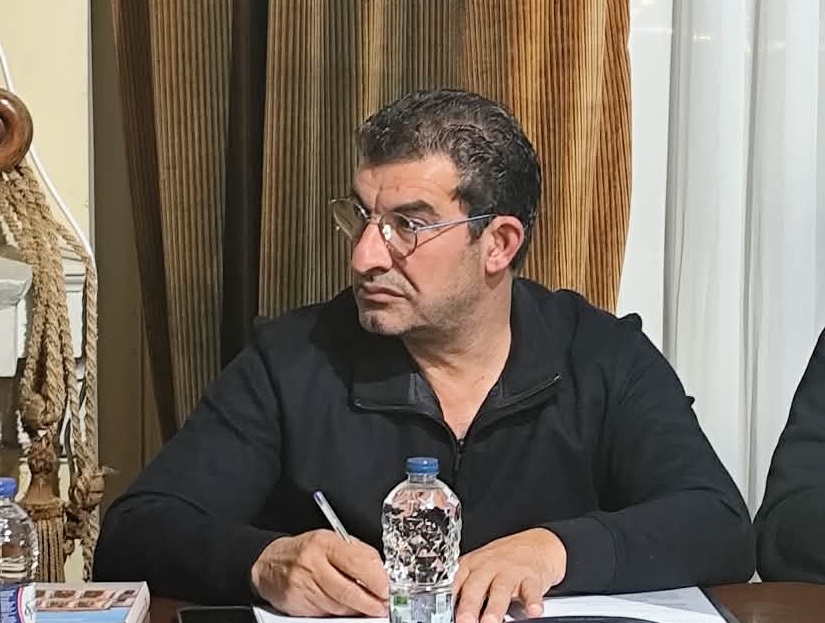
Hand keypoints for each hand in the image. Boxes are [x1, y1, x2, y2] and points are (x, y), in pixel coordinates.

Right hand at [251, 530, 388, 616]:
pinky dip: (341, 613)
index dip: (376, 579)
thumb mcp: (331, 540)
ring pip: (338, 605)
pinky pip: (326, 613)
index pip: (356, 562)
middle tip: (383, 606)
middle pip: (348, 590)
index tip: (387, 588)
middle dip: (370, 602)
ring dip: (358, 609)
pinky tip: (348, 608)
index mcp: (325, 542)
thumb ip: (357, 552)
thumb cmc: (306, 550)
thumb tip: (380, 570)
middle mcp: (313, 564)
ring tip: (369, 608)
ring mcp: (303, 585)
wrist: (269, 563)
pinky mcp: (297, 604)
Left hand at [454, 528, 565, 622]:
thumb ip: (465, 585)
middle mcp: (489, 567)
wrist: (537, 544)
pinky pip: (531, 590)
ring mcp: (510, 572)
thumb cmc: (503, 559)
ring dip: (495, 607)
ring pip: (501, 589)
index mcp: (472, 564)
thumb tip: (451, 610)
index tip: (447, 613)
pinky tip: (533, 611)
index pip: (457, 581)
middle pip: (476, 585)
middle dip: (469, 605)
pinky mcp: (531, 578)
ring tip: (490, 622)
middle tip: (465, 621)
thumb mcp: (480, 566)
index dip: (451, 597)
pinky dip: (533, 601)